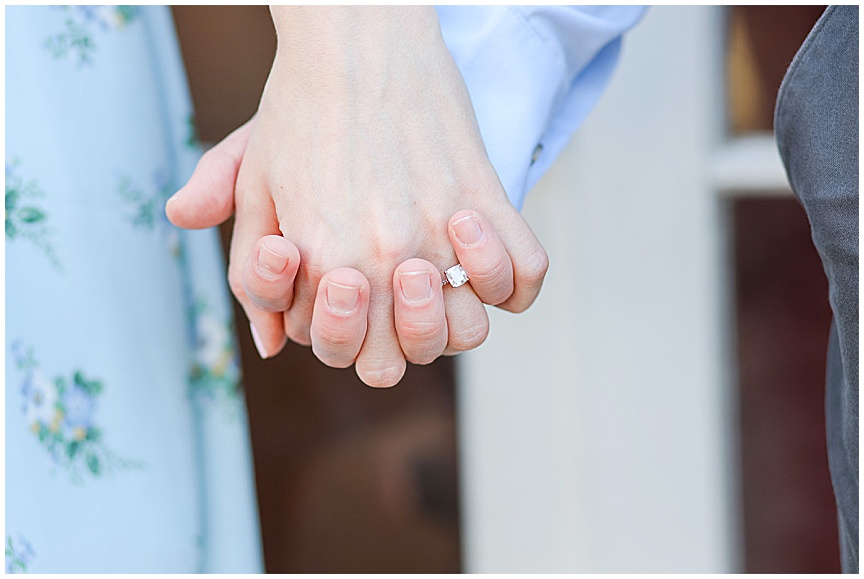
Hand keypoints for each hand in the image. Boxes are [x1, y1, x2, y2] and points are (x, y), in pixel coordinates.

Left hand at [169, 7, 548, 386]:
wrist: (358, 39)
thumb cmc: (301, 110)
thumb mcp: (255, 187)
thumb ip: (252, 275)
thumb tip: (266, 343)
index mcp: (328, 260)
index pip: (351, 354)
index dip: (349, 337)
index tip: (349, 290)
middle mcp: (389, 256)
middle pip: (417, 354)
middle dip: (401, 337)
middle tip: (395, 285)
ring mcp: (444, 230)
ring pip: (473, 328)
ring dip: (457, 311)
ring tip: (439, 261)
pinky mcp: (487, 195)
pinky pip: (527, 272)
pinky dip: (513, 281)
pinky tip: (482, 251)